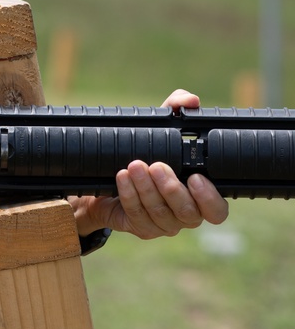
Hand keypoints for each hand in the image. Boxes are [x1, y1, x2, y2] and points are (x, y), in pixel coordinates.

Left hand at [70, 89, 228, 238]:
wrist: (110, 179)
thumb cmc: (146, 153)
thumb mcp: (160, 128)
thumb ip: (177, 110)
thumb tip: (190, 100)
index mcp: (200, 196)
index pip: (217, 210)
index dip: (209, 198)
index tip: (195, 177)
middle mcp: (186, 214)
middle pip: (187, 212)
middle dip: (171, 188)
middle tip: (155, 165)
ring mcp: (163, 224)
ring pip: (159, 214)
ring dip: (146, 189)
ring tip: (134, 166)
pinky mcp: (141, 228)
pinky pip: (136, 215)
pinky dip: (129, 194)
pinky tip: (122, 177)